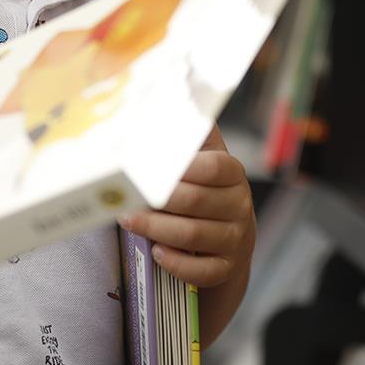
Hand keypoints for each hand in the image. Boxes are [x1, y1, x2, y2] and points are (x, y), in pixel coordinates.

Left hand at [119, 126, 254, 287]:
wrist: (225, 239)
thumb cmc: (200, 190)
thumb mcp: (201, 158)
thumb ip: (188, 133)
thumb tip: (165, 93)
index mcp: (232, 173)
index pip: (213, 166)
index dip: (182, 167)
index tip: (148, 165)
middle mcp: (239, 205)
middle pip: (196, 201)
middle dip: (158, 199)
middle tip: (124, 195)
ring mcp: (236, 238)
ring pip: (194, 236)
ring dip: (156, 229)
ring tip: (127, 220)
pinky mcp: (226, 267)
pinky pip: (203, 271)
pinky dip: (177, 263)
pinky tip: (156, 253)